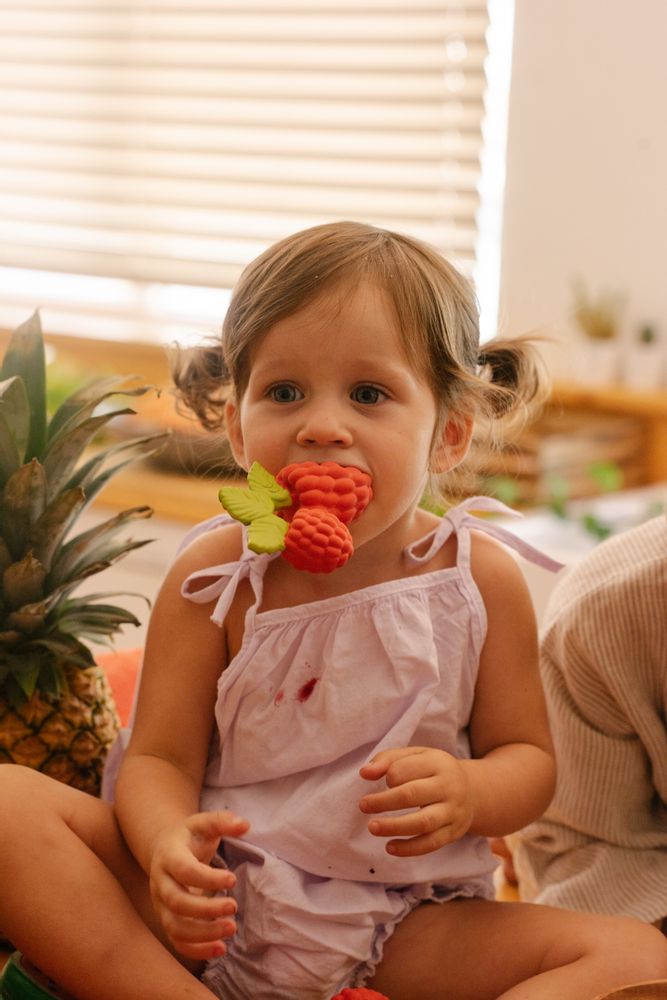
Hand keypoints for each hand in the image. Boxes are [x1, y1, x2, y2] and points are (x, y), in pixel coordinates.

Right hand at [149, 810, 249, 960]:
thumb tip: (245, 824)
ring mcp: (161, 905)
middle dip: (206, 909)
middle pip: (177, 902)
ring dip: (203, 934)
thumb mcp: (204, 823)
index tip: (233, 878)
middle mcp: (161, 883)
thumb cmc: (190, 837)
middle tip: (234, 907)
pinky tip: (221, 948)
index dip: (207, 878)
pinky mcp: (167, 920)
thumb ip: (223, 821)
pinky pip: (177, 942)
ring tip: (231, 929)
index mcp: (169, 856)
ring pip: (175, 927)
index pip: (184, 871)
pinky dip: (197, 950)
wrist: (165, 850)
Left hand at [359, 747, 473, 856]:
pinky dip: (409, 848)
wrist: (472, 791)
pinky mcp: (453, 832)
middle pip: (412, 795)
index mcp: (438, 763)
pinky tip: (389, 847)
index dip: (389, 775)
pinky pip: (430, 844)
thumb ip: (388, 760)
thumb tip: (365, 773)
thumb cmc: (434, 771)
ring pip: (422, 823)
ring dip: (394, 827)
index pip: (406, 769)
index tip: (384, 780)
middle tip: (363, 805)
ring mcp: (453, 811)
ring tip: (372, 827)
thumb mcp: (416, 755)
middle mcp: (449, 787)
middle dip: (384, 802)